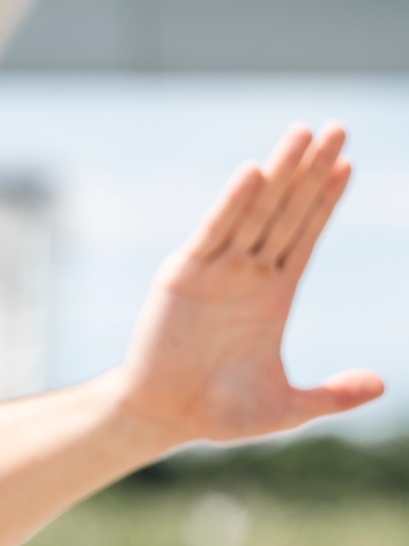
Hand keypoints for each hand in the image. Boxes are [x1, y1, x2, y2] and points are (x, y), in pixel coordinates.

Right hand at [119, 122, 383, 445]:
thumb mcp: (287, 407)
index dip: (326, 200)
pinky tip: (254, 172)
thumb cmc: (220, 414)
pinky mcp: (184, 274)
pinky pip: (213, 231)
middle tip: (337, 128)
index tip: (347, 164)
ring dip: (280, 171)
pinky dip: (232, 202)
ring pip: (255, 210)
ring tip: (303, 132)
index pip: (306, 236)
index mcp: (273, 296)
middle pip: (287, 210)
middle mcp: (247, 274)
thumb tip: (382, 386)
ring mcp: (216, 270)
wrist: (163, 418)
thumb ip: (333, 396)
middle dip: (311, 170)